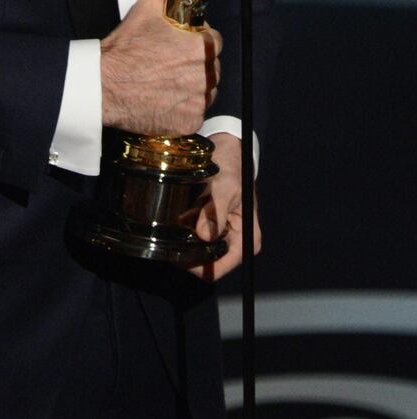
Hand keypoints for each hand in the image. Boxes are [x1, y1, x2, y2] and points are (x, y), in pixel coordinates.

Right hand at [100, 0, 220, 133]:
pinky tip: (166, 101)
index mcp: (200, 46)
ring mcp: (199, 101)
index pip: (215, 41)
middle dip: (198, 65)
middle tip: (174, 66)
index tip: (188, 45)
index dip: (200, 41)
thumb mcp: (147, 9)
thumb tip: (183, 9)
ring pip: (206, 92)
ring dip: (193, 88)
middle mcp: (205, 75)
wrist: (105, 86)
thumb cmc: (124, 49)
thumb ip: (173, 7)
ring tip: (169, 84)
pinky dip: (183, 109)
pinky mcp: (190, 122)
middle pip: (212, 68)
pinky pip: (195, 114)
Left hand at [188, 132, 260, 281]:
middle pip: (208, 262)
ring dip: (184, 241)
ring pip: (198, 250)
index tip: (178, 257)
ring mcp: (222, 234)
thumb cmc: (233, 168)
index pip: (220, 268)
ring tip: (175, 223)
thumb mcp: (226, 187)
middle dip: (189, 253)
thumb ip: (215, 211)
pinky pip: (193, 236)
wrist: (227, 150)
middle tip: (171, 238)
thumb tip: (204, 236)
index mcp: (246, 239)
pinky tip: (177, 217)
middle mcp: (235, 241)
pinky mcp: (211, 225)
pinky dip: (184, 230)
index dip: (199, 267)